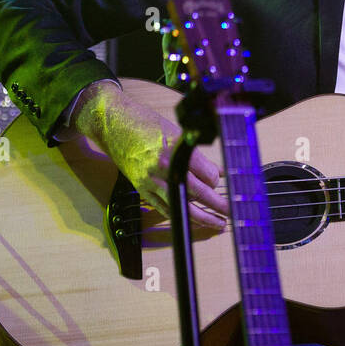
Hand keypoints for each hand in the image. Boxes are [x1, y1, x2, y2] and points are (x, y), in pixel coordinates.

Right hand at [73, 81, 227, 228]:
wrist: (113, 124)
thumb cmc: (144, 123)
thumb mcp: (177, 133)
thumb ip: (197, 155)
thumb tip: (217, 170)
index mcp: (175, 152)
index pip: (206, 175)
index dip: (218, 180)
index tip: (223, 181)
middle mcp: (163, 169)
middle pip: (197, 193)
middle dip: (218, 205)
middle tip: (232, 212)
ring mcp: (150, 181)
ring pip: (181, 206)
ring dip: (202, 217)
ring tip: (217, 223)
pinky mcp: (141, 189)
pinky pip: (163, 208)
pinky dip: (179, 215)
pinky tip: (192, 220)